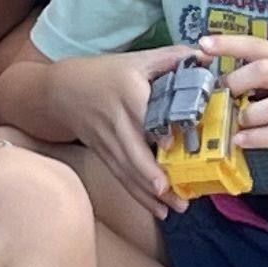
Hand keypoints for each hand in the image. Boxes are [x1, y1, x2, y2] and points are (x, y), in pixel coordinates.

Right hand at [54, 46, 183, 217]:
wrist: (62, 90)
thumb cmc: (105, 73)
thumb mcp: (137, 59)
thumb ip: (171, 57)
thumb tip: (205, 57)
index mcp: (127, 93)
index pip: (140, 113)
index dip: (153, 129)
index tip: (170, 145)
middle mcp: (115, 120)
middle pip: (131, 151)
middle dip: (150, 174)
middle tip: (171, 191)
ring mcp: (108, 141)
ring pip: (128, 170)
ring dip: (149, 192)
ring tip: (172, 208)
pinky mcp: (105, 155)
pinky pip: (122, 177)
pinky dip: (139, 195)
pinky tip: (158, 210)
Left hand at [202, 32, 267, 166]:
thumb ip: (261, 72)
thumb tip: (218, 79)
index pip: (256, 45)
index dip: (229, 43)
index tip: (203, 44)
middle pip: (264, 70)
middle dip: (238, 81)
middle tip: (224, 93)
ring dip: (248, 115)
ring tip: (237, 122)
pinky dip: (257, 138)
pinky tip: (241, 140)